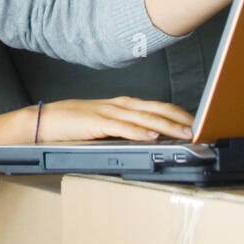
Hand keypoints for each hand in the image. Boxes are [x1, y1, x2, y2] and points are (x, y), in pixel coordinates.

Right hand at [34, 96, 193, 143]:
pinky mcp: (97, 123)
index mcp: (122, 105)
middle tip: (199, 128)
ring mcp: (108, 112)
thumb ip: (125, 127)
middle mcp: (119, 105)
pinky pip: (122, 127)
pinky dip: (138, 131)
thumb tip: (149, 138)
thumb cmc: (73, 124)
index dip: (178, 114)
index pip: (157, 106)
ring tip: (184, 133)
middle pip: (156, 109)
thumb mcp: (105, 124)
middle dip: (179, 119)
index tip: (195, 122)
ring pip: (144, 117)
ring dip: (166, 126)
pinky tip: (151, 136)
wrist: (44, 121)